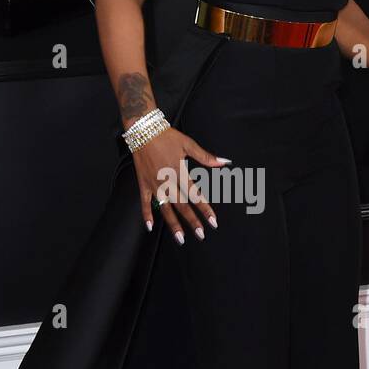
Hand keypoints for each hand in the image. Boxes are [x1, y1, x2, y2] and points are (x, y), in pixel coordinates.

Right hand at [132, 126, 229, 242]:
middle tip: (201, 235)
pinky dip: (146, 215)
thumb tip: (226, 162)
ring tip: (180, 239)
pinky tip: (150, 227)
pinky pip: (145, 202)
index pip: (196, 195)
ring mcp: (154, 184)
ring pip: (165, 208)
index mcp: (180, 172)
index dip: (205, 209)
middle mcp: (167, 181)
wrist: (143, 129)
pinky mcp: (144, 183)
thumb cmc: (167, 136)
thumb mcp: (189, 144)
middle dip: (192, 221)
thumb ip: (207, 157)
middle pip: (182, 206)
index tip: (213, 222)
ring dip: (173, 224)